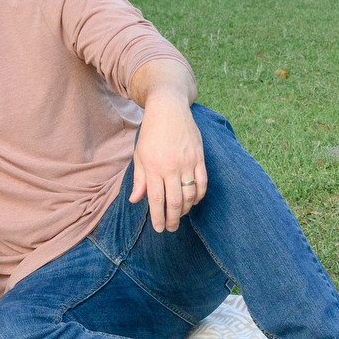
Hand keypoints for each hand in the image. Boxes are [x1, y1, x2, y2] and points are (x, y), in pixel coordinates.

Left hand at [130, 93, 206, 232]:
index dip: (158, 217)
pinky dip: (199, 196)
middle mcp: (170, 166)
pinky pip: (202, 183)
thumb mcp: (139, 155)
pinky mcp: (199, 157)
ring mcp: (187, 162)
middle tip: (171, 228)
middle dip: (173, 218)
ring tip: (180, 215)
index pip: (156, 199)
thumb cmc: (151, 133)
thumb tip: (135, 200)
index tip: (160, 229)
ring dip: (186, 209)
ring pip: (190, 195)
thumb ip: (139, 179)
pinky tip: (193, 201)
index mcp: (153, 167)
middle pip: (175, 201)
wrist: (168, 109)